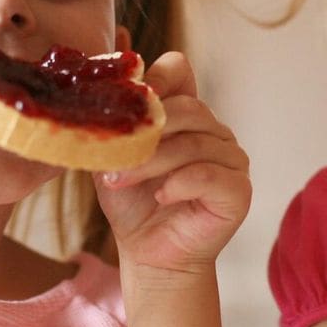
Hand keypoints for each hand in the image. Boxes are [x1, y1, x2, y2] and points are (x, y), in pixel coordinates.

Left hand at [94, 51, 250, 273]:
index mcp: (187, 115)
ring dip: (150, 163)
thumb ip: (108, 122)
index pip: (180, 71)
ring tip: (120, 181)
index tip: (131, 96)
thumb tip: (88, 83)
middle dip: (145, 133)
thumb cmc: (132, 203)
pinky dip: (178, 184)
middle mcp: (215, 131)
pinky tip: (160, 197)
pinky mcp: (238, 190)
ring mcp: (232, 159)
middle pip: (187, 109)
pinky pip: (208, 174)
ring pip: (192, 144)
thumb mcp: (113, 156)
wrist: (149, 255)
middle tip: (113, 160)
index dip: (157, 77)